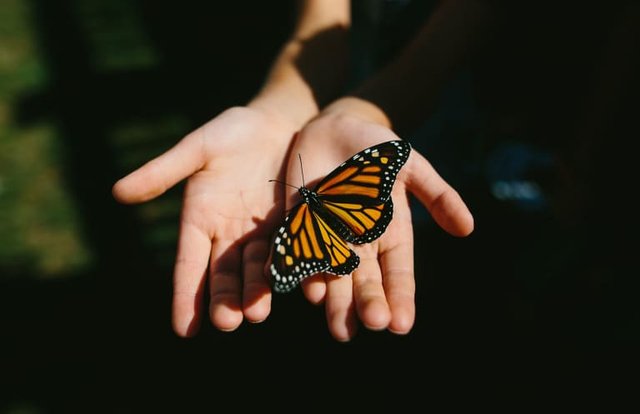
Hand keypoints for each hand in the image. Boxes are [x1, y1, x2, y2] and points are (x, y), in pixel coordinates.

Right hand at [113, 106, 297, 335]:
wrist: (277, 121)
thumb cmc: (232, 131)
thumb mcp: (197, 148)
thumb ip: (164, 171)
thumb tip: (117, 192)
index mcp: (199, 220)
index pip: (188, 266)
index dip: (185, 296)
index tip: (183, 329)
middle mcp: (228, 234)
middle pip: (222, 275)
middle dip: (224, 300)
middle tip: (227, 323)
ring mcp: (260, 233)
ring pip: (255, 270)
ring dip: (255, 293)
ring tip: (256, 313)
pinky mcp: (292, 225)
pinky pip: (289, 252)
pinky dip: (289, 270)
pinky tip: (294, 287)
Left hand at [280, 113, 473, 340]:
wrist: (335, 129)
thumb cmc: (377, 149)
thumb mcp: (411, 166)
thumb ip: (437, 194)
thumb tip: (468, 228)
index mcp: (390, 235)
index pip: (398, 274)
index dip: (401, 299)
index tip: (401, 325)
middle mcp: (359, 244)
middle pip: (365, 282)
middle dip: (368, 304)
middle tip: (371, 324)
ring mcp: (328, 238)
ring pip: (333, 277)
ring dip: (336, 303)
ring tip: (341, 328)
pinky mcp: (300, 226)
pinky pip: (301, 253)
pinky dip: (304, 272)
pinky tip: (308, 291)